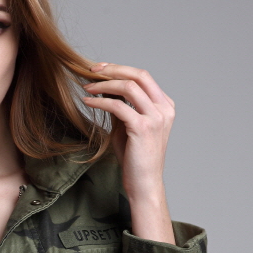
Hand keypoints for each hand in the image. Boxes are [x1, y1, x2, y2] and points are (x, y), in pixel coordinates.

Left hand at [82, 63, 175, 241]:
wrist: (143, 184)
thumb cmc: (136, 159)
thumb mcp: (129, 128)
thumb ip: (123, 108)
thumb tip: (106, 91)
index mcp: (164, 106)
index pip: (143, 77)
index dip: (120, 69)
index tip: (100, 69)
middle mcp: (164, 109)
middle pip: (138, 75)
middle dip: (113, 69)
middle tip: (91, 70)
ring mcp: (156, 118)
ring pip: (128, 87)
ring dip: (104, 85)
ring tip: (87, 88)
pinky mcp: (143, 128)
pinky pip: (119, 106)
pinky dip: (101, 101)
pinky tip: (88, 102)